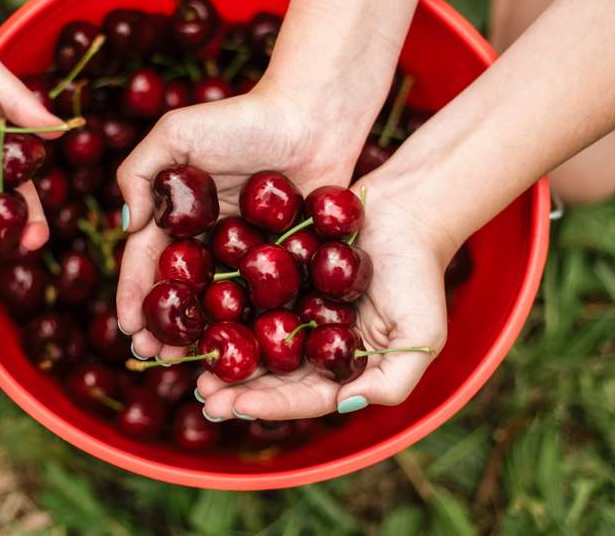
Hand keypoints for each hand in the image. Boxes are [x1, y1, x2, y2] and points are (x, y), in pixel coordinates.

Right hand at [114, 84, 370, 360]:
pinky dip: (254, 328)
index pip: (149, 261)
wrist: (313, 117)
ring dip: (203, 336)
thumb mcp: (177, 133)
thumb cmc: (243, 118)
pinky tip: (244, 352)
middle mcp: (212, 242)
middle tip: (153, 354)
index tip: (129, 326)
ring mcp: (250, 256)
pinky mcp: (289, 263)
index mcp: (181, 217)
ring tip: (190, 364)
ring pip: (221, 305)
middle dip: (164, 325)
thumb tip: (129, 226)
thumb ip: (140, 171)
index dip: (136, 294)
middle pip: (182, 293)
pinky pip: (267, 300)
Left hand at [194, 169, 453, 419]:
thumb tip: (344, 406)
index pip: (303, 396)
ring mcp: (295, 312)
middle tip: (202, 393)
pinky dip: (223, 311)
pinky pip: (247, 298)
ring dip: (223, 356)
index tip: (235, 405)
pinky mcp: (279, 279)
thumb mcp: (422, 334)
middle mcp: (314, 346)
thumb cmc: (420, 273)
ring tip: (192, 364)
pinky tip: (198, 316)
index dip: (269, 405)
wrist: (406, 209)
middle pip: (270, 376)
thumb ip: (393, 380)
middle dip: (235, 389)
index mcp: (343, 367)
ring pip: (252, 341)